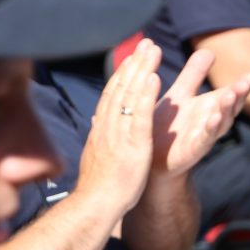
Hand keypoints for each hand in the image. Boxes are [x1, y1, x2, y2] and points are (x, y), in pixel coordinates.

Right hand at [77, 42, 161, 218]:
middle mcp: (108, 127)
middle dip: (134, 64)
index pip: (112, 95)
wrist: (95, 206)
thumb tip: (97, 127)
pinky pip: (140, 117)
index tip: (133, 56)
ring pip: (130, 97)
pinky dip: (146, 97)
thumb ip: (99, 139)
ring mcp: (119, 135)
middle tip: (146, 42)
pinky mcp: (132, 146)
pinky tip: (154, 79)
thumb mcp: (98, 156)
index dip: (123, 74)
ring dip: (141, 71)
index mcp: (102, 129)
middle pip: (120, 88)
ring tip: (153, 51)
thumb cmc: (99, 188)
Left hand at [150, 46, 249, 179]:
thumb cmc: (168, 125)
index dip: (242, 87)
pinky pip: (204, 139)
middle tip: (244, 83)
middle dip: (238, 96)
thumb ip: (194, 74)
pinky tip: (212, 118)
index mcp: (210, 107)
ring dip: (226, 110)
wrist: (151, 157)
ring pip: (220, 123)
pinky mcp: (192, 150)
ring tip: (229, 95)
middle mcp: (212, 121)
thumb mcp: (181, 94)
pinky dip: (209, 129)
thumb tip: (209, 50)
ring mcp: (204, 137)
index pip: (230, 95)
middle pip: (230, 108)